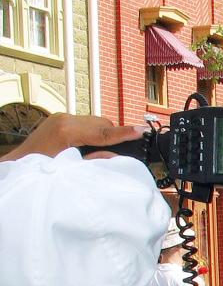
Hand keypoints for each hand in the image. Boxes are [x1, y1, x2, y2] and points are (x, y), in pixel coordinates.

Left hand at [0, 113, 148, 161]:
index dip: (124, 133)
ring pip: (96, 121)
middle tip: (124, 149)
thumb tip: (116, 156)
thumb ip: (95, 160)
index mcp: (67, 131)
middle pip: (102, 123)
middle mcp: (65, 119)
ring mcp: (62, 117)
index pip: (103, 132)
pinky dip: (93, 132)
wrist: (17, 163)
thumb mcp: (71, 168)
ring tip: (101, 150)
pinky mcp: (61, 118)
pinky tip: (89, 144)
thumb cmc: (40, 169)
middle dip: (114, 135)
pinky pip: (86, 123)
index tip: (141, 131)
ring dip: (102, 134)